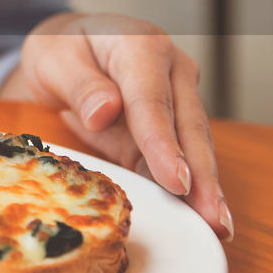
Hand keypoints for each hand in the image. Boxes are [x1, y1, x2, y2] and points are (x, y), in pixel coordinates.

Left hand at [1, 12, 232, 240]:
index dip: (164, 144)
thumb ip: (81, 85)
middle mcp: (171, 68)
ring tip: (218, 225)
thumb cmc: (61, 50)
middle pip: (188, 126)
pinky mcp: (173, 124)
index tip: (176, 181)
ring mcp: (178, 95)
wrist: (70, 46)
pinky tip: (201, 216)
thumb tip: (104, 112)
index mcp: (141, 46)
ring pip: (195, 144)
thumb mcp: (54, 60)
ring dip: (206, 186)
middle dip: (202, 175)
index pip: (152, 101)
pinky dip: (192, 188)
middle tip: (213, 218)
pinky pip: (182, 157)